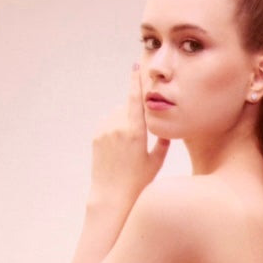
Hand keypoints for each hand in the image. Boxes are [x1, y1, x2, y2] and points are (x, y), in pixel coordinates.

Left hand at [89, 62, 169, 202]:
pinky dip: (116, 126)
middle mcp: (117, 127)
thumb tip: (166, 128)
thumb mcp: (156, 162)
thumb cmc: (138, 182)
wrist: (111, 197)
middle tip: (142, 130)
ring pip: (118, 114)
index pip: (135, 99)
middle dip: (135, 111)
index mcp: (135, 131)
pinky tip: (122, 144)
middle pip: (128, 106)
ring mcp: (104, 131)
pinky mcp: (96, 136)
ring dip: (126, 119)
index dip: (136, 81)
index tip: (136, 66)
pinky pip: (109, 122)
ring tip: (132, 142)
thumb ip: (162, 141)